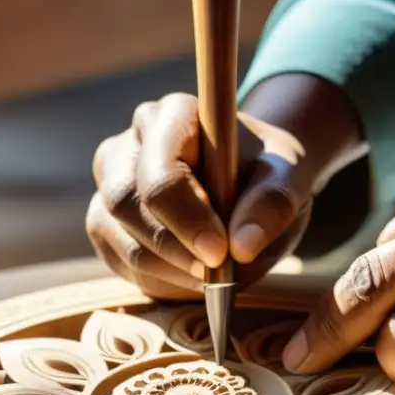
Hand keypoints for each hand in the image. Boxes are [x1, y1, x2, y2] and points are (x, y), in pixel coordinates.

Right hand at [86, 75, 364, 297]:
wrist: (256, 183)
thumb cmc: (270, 175)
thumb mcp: (288, 182)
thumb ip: (270, 207)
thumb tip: (242, 247)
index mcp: (173, 116)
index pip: (161, 174)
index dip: (186, 219)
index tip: (220, 253)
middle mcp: (129, 143)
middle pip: (125, 203)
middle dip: (173, 249)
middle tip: (220, 275)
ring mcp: (110, 182)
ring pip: (116, 236)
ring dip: (166, 269)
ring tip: (214, 276)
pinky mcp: (106, 220)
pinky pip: (117, 259)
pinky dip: (156, 278)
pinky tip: (193, 277)